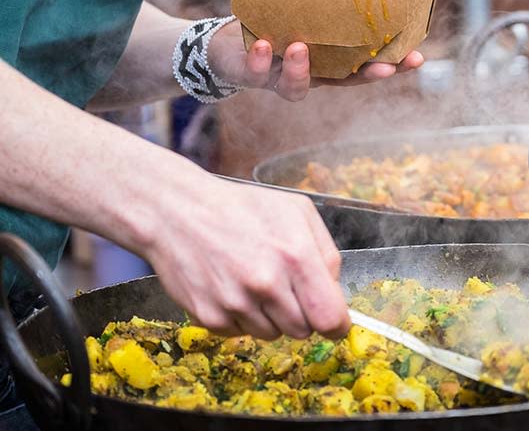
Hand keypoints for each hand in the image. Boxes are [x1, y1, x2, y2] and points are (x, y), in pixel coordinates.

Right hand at [143, 178, 349, 339]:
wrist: (177, 211)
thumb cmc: (241, 207)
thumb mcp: (297, 212)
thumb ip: (326, 252)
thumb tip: (334, 288)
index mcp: (295, 257)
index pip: (330, 318)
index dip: (336, 324)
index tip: (333, 321)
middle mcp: (266, 284)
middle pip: (303, 331)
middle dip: (301, 314)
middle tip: (285, 288)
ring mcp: (235, 304)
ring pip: (272, 335)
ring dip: (271, 317)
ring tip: (255, 282)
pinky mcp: (209, 317)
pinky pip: (241, 333)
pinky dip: (241, 318)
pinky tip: (233, 287)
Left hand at [208, 20, 423, 100]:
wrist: (225, 45)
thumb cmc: (270, 21)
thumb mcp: (298, 5)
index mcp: (329, 58)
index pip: (367, 64)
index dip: (393, 64)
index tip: (418, 57)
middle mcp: (312, 73)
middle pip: (345, 82)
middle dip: (367, 76)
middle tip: (384, 68)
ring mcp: (281, 77)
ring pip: (297, 86)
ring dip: (302, 70)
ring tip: (303, 47)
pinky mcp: (250, 75)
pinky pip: (257, 74)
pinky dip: (261, 61)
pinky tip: (266, 45)